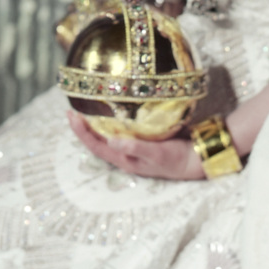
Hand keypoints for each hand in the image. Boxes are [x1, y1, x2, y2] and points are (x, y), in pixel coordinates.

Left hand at [66, 110, 203, 180]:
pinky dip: (112, 119)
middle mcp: (125, 154)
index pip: (96, 146)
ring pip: (107, 135)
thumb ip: (134, 147)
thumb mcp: (156, 154)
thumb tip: (110, 140)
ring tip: (86, 108)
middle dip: (83, 127)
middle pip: (97, 141)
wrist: (197, 159)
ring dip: (95, 123)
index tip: (71, 116)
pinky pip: (121, 129)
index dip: (82, 133)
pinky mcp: (142, 138)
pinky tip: (111, 108)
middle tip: (71, 109)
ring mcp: (133, 147)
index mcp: (124, 160)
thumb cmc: (177, 160)